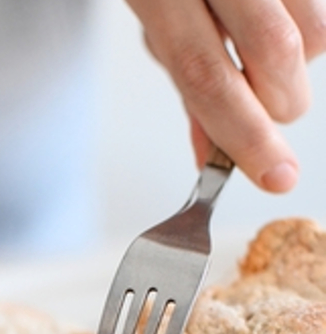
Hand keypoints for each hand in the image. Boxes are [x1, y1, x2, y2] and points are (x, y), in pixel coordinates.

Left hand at [126, 0, 325, 192]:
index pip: (205, 77)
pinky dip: (312, 20)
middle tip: (274, 101)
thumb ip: (193, 88)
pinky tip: (279, 9)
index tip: (278, 179)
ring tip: (270, 38)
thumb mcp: (161, 23)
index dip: (244, 135)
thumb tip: (212, 158)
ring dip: (302, 60)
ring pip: (317, 28)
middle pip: (273, 53)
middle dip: (281, 100)